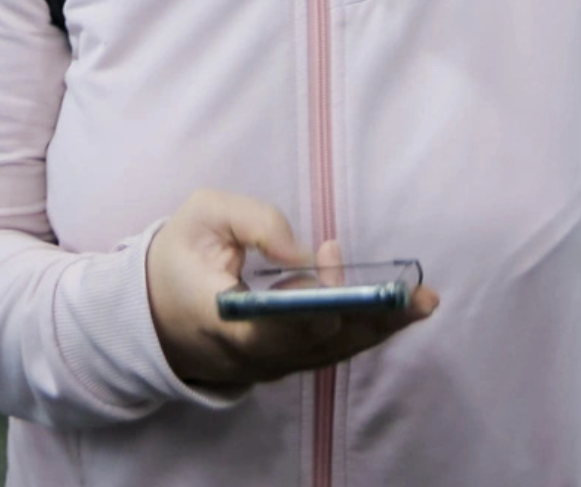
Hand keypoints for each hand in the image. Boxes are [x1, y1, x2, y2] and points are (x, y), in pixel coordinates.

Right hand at [146, 190, 437, 388]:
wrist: (157, 313)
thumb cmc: (181, 256)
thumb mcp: (202, 215)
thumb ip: (254, 220)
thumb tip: (305, 251)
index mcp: (221, 319)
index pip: (274, 324)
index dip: (310, 298)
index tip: (331, 253)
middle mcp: (251, 354)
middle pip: (317, 343)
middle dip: (366, 316)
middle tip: (411, 293)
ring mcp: (271, 365)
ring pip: (332, 351)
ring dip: (380, 327)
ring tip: (423, 302)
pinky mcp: (286, 363)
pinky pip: (332, 350)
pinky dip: (368, 331)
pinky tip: (403, 312)